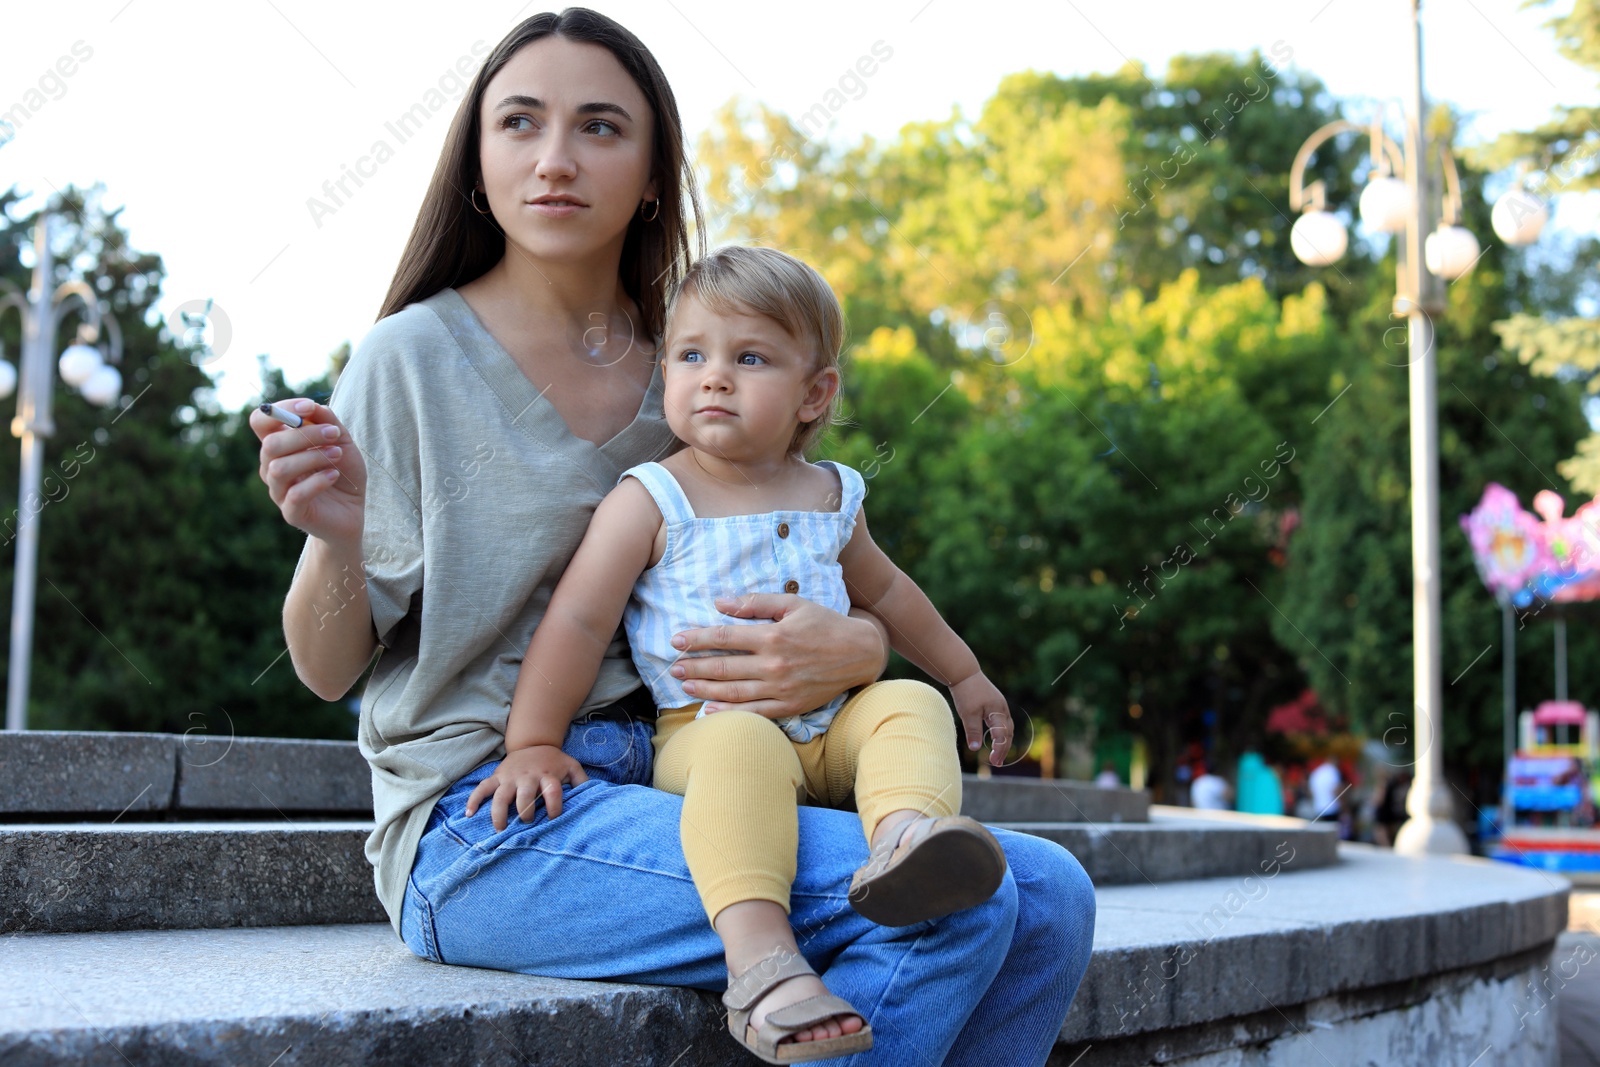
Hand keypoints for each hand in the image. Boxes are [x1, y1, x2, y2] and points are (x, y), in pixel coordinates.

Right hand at [250, 398, 366, 545]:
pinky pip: (295, 494)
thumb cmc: (343, 473)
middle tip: (334, 434)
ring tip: (338, 454)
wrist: (352, 512)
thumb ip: (328, 422)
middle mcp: (272, 467)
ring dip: (313, 457)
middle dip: (305, 434)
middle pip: (270, 445)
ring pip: (280, 469)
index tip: (309, 407)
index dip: (280, 410)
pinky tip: (333, 475)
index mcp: (279, 447)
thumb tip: (312, 407)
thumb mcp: (341, 442)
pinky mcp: (292, 513)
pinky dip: (317, 481)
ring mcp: (279, 492)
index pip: (260, 421)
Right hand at [464, 745, 589, 829]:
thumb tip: (593, 800)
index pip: (552, 792)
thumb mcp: (572, 767)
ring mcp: (510, 777)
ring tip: (501, 829)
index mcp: (548, 775)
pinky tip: (469, 814)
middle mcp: (528, 777)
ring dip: (499, 813)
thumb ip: (582, 783)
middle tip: (526, 822)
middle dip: (525, 812)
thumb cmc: (554, 762)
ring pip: (501, 796)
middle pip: (524, 796)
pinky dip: (473, 800)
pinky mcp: (497, 777)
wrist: (534, 742)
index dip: (554, 807)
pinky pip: (482, 788)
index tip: (553, 819)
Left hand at [669, 594, 882, 718]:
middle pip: (724, 667)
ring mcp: (781, 688)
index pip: (725, 636)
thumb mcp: (793, 603)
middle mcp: (774, 664)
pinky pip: (754, 712)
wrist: (860, 653)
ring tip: (685, 685)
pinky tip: (709, 710)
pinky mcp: (790, 706)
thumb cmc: (824, 623)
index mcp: (773, 635)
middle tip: (673, 667)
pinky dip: (729, 712)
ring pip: (734, 691)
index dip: (697, 639)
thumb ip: (756, 602)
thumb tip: (720, 603)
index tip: (676, 640)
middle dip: (695, 666)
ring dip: (705, 689)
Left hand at [951, 673, 1011, 766]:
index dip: (999, 750)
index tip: (993, 761)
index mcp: (998, 711)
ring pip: (1006, 728)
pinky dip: (1000, 733)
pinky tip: (993, 739)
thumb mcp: (968, 713)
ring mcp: (999, 706)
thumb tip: (975, 749)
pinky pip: (1001, 722)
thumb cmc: (966, 692)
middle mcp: (1002, 709)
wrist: (964, 673)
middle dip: (1003, 749)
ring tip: (996, 756)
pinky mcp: (994, 704)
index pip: (1002, 736)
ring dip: (1003, 742)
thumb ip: (973, 731)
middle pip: (1008, 733)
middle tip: (996, 763)